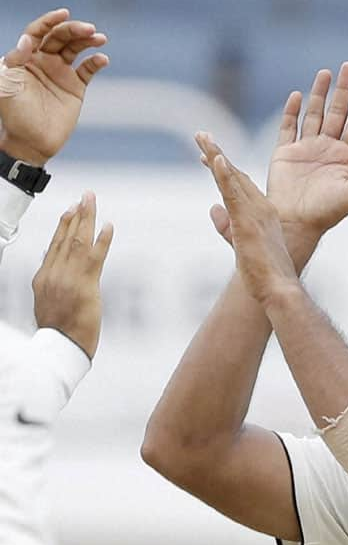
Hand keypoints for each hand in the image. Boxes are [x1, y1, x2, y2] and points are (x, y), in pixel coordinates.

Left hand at [0, 9, 108, 165]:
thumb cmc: (13, 113)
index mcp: (25, 57)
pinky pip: (88, 70)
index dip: (49, 21)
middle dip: (74, 30)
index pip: (38, 32)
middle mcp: (43, 61)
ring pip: (76, 50)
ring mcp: (61, 73)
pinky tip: (102, 59)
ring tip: (100, 38)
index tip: (63, 14)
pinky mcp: (76, 88)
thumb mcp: (5, 84)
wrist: (31, 142)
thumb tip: (28, 40)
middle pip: (60, 38)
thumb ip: (14, 60)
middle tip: (88, 29)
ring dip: (88, 41)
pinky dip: (96, 63)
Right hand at [33, 192, 113, 358]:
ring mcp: (69, 279)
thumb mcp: (47, 300)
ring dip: (87, 219)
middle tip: (86, 196)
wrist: (62, 348)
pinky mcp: (85, 286)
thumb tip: (53, 258)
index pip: (54, 244)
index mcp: (43, 277)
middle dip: (77, 215)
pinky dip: (102, 240)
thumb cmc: (59, 329)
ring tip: (92, 202)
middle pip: (65, 238)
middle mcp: (54, 274)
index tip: (71, 209)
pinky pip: (95, 258)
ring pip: (78, 242)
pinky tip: (108, 226)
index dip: (63, 225)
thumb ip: (51, 278)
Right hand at [198, 62, 347, 241]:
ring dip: (319, 93)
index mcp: (346, 156)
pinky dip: (292, 110)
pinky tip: (298, 95)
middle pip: (337, 112)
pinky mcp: (285, 152)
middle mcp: (327, 149)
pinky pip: (288, 126)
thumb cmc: (329, 212)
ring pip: (314, 114)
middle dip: (342, 90)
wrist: (296, 223)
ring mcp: (306, 149)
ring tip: (325, 73)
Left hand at [205, 145, 297, 305]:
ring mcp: (253, 213)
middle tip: (201, 134)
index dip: (223, 166)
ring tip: (203, 137)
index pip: (237, 184)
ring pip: (232, 179)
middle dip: (216, 153)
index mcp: (261, 213)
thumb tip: (212, 209)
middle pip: (234, 175)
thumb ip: (226, 225)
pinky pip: (234, 194)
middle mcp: (259, 208)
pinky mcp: (246, 222)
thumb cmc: (266, 274)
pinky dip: (224, 175)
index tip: (210, 150)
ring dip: (217, 156)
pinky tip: (216, 159)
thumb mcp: (242, 244)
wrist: (279, 289)